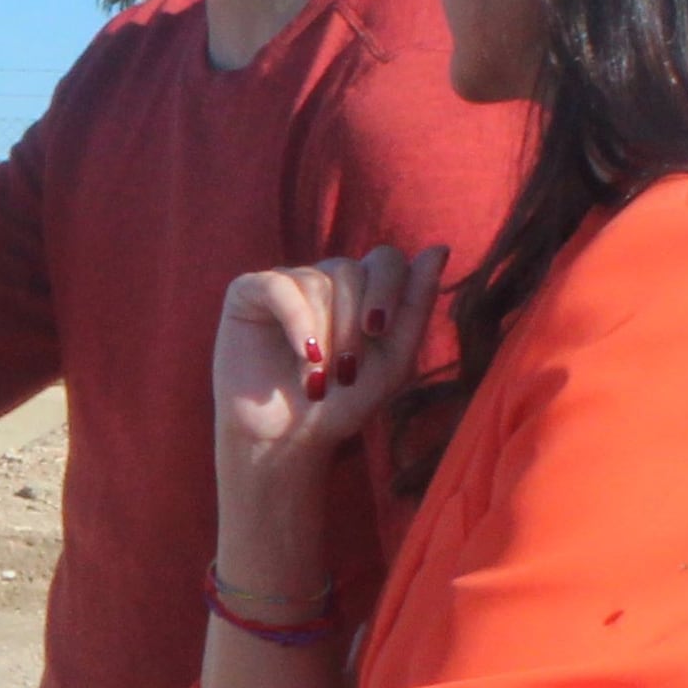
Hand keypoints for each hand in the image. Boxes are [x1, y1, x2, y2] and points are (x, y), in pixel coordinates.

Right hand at [211, 247, 437, 503]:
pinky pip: (277, 286)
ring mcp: (286, 282)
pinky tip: (303, 354)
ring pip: (316, 283)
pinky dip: (295, 320)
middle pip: (351, 271)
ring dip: (324, 336)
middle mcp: (325, 279)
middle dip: (352, 325)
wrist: (289, 440)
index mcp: (363, 290)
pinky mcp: (248, 293)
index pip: (385, 260)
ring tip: (316, 380)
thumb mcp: (394, 361)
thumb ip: (417, 306)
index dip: (387, 288)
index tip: (378, 332)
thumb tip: (440, 248)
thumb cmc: (343, 404)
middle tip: (346, 372)